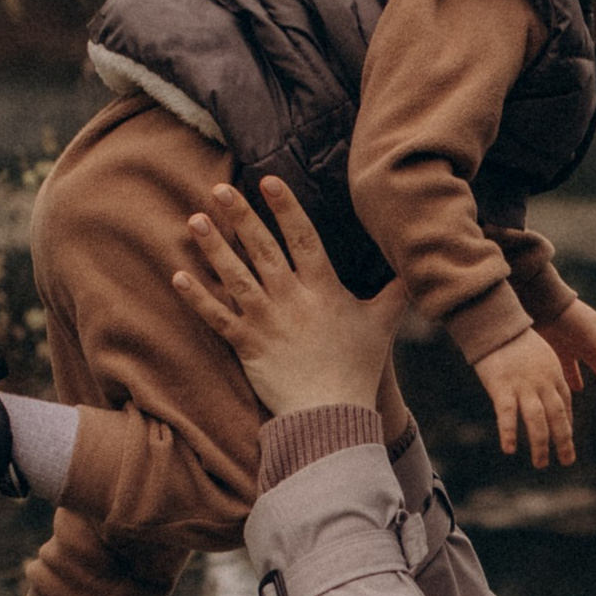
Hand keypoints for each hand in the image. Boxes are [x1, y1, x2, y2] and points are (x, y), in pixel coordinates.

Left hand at [174, 176, 402, 416]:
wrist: (331, 414)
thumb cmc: (357, 370)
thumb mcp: (381, 325)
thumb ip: (395, 294)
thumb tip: (418, 272)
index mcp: (323, 289)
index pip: (303, 238)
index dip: (286, 208)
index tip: (268, 181)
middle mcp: (292, 300)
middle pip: (262, 250)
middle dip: (240, 217)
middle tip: (218, 189)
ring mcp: (267, 322)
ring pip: (235, 278)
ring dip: (213, 248)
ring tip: (195, 221)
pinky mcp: (248, 346)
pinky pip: (218, 318)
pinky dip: (197, 298)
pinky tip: (178, 276)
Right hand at [476, 328, 578, 469]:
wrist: (497, 323)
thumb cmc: (515, 340)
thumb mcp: (539, 355)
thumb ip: (544, 376)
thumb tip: (546, 395)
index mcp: (553, 374)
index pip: (565, 404)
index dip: (567, 424)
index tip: (566, 440)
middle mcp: (543, 383)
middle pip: (558, 417)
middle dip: (564, 441)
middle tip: (567, 461)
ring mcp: (524, 386)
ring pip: (537, 421)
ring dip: (541, 445)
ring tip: (541, 464)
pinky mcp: (502, 388)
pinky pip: (508, 415)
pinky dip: (509, 433)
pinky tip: (509, 450)